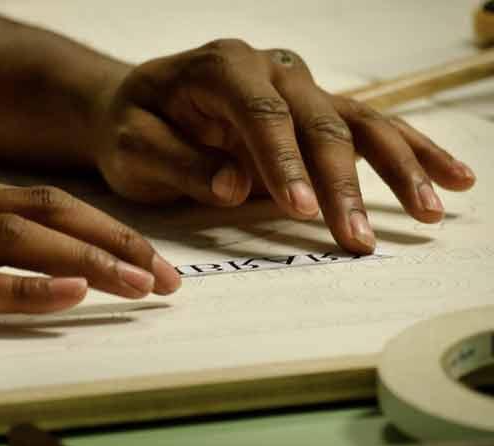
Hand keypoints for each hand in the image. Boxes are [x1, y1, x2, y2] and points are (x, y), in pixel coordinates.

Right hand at [0, 180, 179, 313]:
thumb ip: (13, 247)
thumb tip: (80, 273)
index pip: (56, 208)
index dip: (112, 232)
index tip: (156, 264)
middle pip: (51, 212)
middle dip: (116, 242)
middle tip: (165, 277)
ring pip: (19, 235)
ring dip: (87, 258)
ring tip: (138, 284)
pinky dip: (29, 287)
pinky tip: (74, 291)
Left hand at [95, 40, 475, 253]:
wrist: (139, 109)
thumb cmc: (133, 129)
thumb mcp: (134, 147)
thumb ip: (178, 163)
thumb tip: (232, 185)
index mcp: (222, 69)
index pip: (264, 116)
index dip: (286, 164)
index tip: (302, 211)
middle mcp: (270, 70)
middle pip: (321, 123)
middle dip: (342, 185)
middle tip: (356, 240)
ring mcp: (299, 89)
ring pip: (360, 122)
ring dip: (399, 167)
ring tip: (432, 209)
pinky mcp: (312, 114)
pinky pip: (368, 129)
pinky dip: (409, 153)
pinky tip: (448, 177)